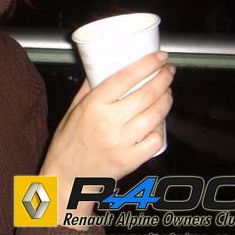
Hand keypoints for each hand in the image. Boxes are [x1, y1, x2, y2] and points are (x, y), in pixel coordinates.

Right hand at [39, 51, 174, 227]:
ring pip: (156, 115)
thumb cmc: (68, 143)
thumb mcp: (73, 110)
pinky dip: (162, 128)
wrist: (66, 178)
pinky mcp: (130, 160)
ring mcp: (121, 142)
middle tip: (168, 71)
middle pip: (146, 94)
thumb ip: (89, 88)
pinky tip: (159, 121)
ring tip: (167, 92)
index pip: (125, 78)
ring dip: (167, 99)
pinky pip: (156, 140)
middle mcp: (108, 122)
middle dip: (163, 78)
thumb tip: (104, 67)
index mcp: (92, 106)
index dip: (147, 64)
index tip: (159, 56)